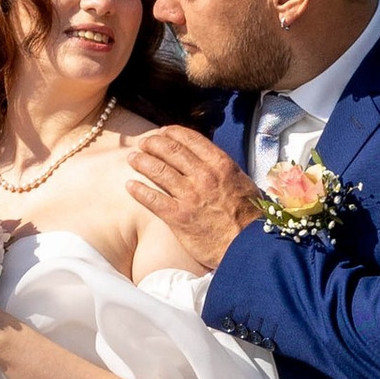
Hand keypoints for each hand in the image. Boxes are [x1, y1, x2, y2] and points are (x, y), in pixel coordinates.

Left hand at [127, 126, 265, 269]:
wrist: (249, 246)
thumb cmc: (249, 217)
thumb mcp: (242, 182)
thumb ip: (222, 170)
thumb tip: (206, 161)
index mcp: (220, 164)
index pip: (190, 138)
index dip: (172, 132)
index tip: (163, 132)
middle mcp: (203, 176)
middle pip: (170, 150)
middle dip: (153, 143)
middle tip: (144, 143)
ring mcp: (190, 196)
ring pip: (158, 170)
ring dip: (141, 161)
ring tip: (133, 158)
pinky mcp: (178, 217)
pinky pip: (152, 199)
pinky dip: (138, 190)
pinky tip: (130, 186)